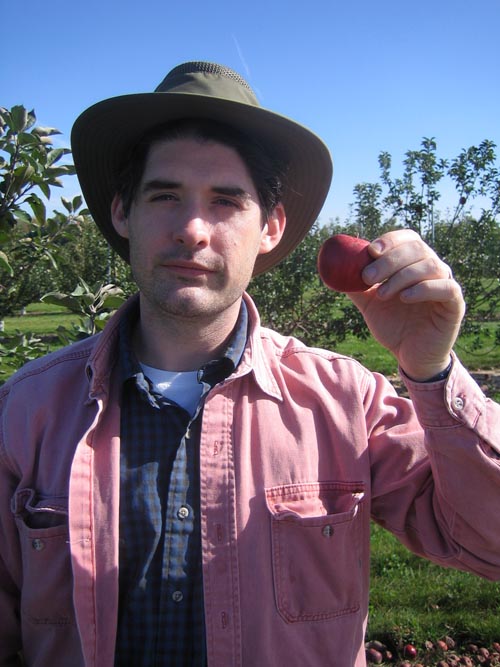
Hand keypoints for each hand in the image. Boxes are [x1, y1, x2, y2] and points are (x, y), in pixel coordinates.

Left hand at [347, 230, 464, 380]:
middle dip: (390, 260)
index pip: (408, 238)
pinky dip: (424, 289)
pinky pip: (447, 288)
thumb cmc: (393, 326)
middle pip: (417, 249)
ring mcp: (446, 285)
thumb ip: (355, 287)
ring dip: (402, 276)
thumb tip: (333, 271)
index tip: (371, 251)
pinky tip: (405, 298)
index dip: (390, 240)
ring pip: (431, 266)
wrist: (411, 356)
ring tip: (383, 294)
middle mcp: (433, 269)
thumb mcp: (369, 305)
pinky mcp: (455, 304)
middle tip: (368, 277)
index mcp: (414, 263)